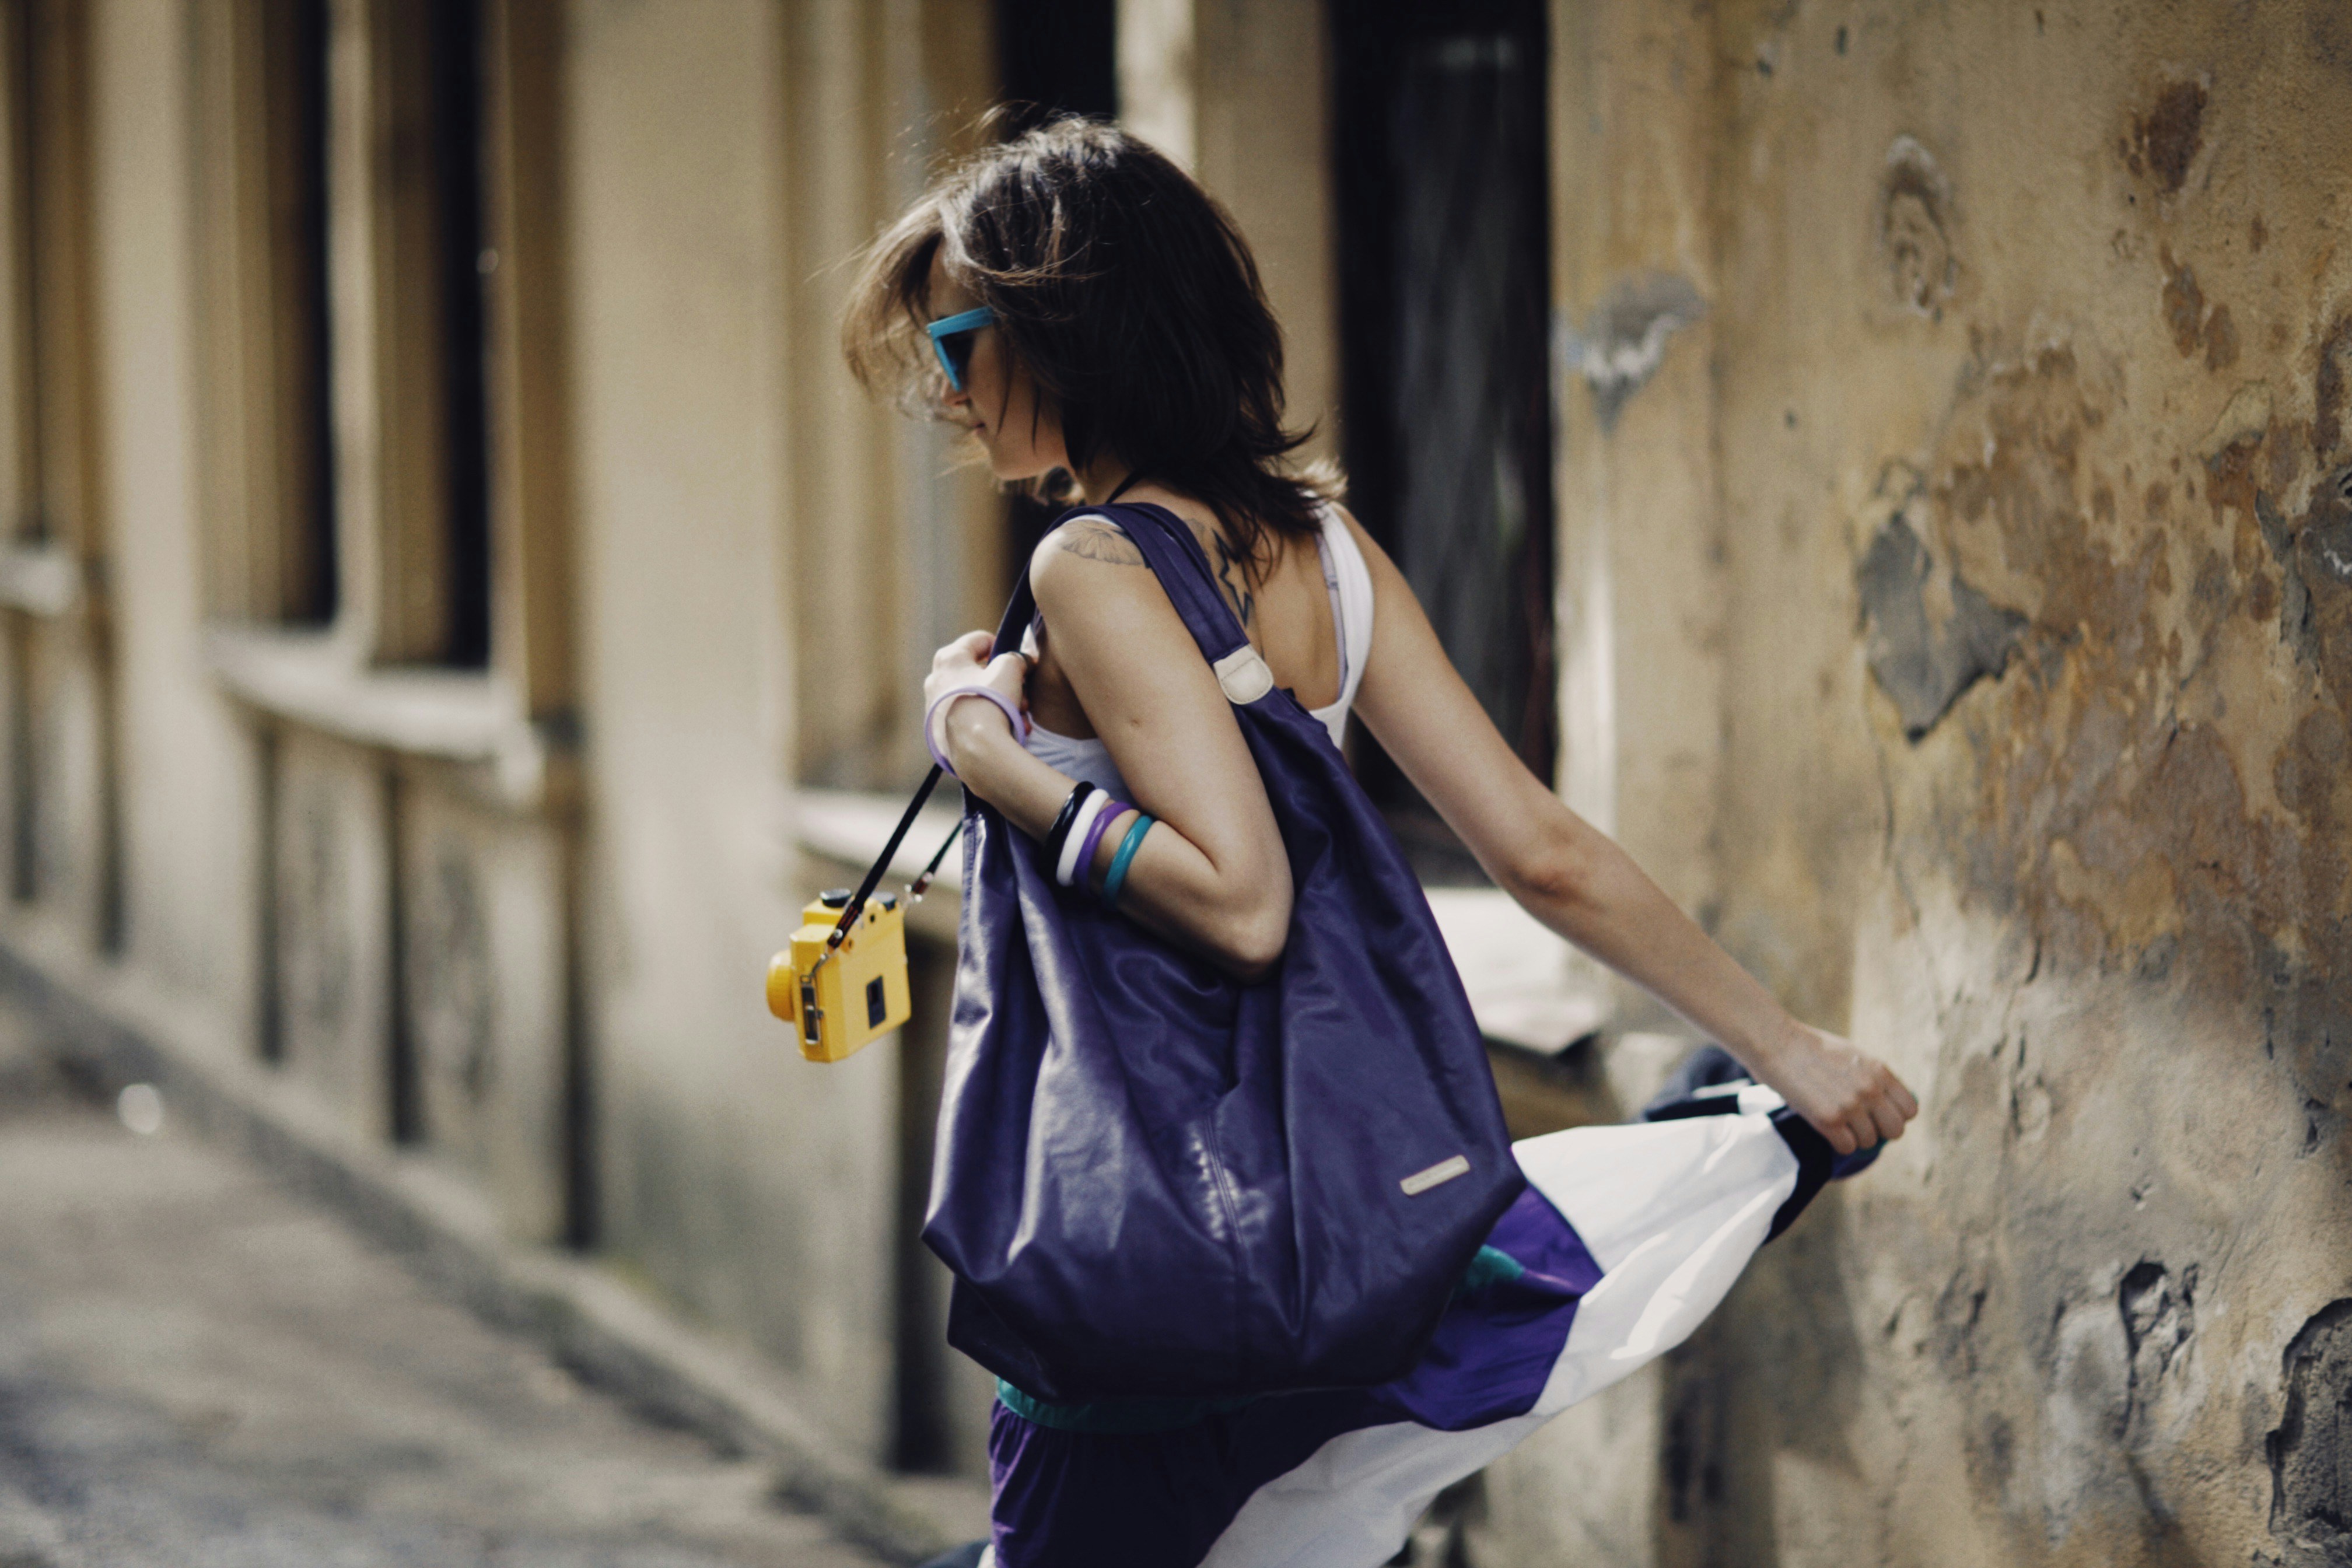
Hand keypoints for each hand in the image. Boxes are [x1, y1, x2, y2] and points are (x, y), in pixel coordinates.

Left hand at [923, 631, 1028, 774]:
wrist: (974, 749)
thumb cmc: (990, 702)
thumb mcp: (1010, 669)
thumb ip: (1016, 658)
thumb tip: (1021, 661)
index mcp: (949, 658)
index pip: (979, 640)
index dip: (1002, 646)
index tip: (1015, 661)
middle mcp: (935, 680)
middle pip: (977, 672)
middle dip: (1003, 682)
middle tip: (1022, 693)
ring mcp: (934, 707)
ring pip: (974, 697)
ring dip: (1000, 704)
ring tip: (1019, 717)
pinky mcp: (938, 731)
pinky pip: (968, 717)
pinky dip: (986, 720)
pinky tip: (1006, 731)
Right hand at [1752, 1022, 1918, 1155]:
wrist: (1776, 1042)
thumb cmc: (1810, 1048)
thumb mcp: (1853, 1055)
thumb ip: (1872, 1077)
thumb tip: (1883, 1105)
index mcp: (1879, 1071)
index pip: (1909, 1111)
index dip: (1892, 1116)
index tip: (1875, 1115)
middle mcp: (1870, 1089)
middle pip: (1895, 1131)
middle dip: (1878, 1131)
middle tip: (1858, 1125)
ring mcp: (1850, 1106)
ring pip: (1869, 1142)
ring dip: (1854, 1138)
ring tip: (1836, 1124)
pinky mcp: (1828, 1119)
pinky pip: (1847, 1147)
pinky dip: (1837, 1143)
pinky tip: (1826, 1129)